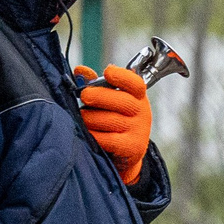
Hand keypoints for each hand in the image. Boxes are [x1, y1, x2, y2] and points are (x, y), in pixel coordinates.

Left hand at [73, 64, 152, 183]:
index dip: (122, 77)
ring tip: (84, 119)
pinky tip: (89, 133)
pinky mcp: (132, 147)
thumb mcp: (110, 100)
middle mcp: (142, 112)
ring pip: (107, 120)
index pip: (135, 84)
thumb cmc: (114, 120)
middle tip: (84, 96)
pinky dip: (93, 135)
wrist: (127, 152)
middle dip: (97, 96)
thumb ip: (96, 84)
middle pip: (120, 100)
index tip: (107, 72)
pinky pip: (106, 139)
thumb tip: (80, 71)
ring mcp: (139, 130)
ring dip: (90, 118)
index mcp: (138, 97)